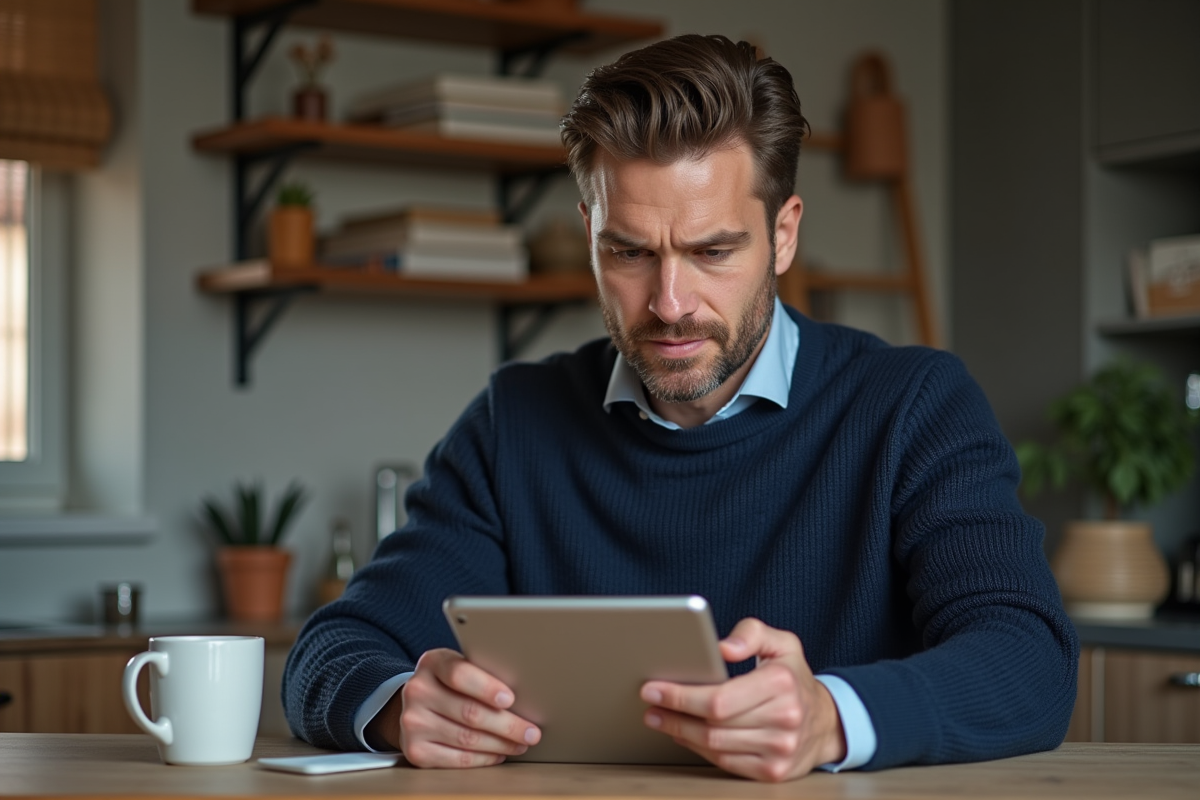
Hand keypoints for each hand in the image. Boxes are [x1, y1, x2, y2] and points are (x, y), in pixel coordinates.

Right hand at [367, 648, 540, 767]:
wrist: (417, 704)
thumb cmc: (450, 683)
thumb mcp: (461, 666)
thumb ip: (483, 673)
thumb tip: (525, 692)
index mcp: (432, 663)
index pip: (459, 674)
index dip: (486, 688)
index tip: (510, 699)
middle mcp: (417, 691)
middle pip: (469, 712)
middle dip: (507, 725)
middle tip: (532, 732)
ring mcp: (413, 723)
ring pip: (467, 738)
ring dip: (501, 744)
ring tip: (521, 743)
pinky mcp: (416, 750)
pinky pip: (458, 759)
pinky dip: (484, 758)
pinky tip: (499, 753)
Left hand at [640, 618, 846, 781]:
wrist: (827, 722)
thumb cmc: (794, 677)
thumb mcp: (782, 643)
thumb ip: (751, 633)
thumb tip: (722, 648)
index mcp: (781, 683)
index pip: (718, 698)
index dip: (681, 696)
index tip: (654, 688)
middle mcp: (784, 719)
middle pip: (712, 724)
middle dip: (674, 714)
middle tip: (650, 703)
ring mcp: (779, 749)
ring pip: (715, 746)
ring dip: (680, 732)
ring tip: (660, 718)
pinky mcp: (773, 771)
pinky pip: (725, 762)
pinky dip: (699, 749)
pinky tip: (685, 734)